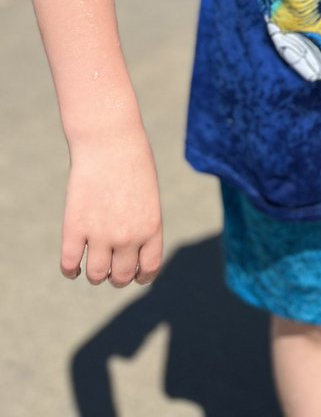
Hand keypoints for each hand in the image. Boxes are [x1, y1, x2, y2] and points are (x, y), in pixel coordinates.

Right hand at [61, 131, 162, 286]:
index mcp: (151, 227)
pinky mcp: (75, 228)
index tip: (134, 274)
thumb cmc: (132, 162)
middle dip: (116, 276)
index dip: (140, 276)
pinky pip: (69, 264)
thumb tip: (129, 250)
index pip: (148, 269)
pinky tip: (73, 266)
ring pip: (96, 276)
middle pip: (121, 277)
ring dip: (95, 274)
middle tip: (111, 267)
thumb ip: (142, 224)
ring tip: (93, 264)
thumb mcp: (148, 195)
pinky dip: (70, 270)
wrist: (110, 141)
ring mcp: (101, 234)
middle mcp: (128, 237)